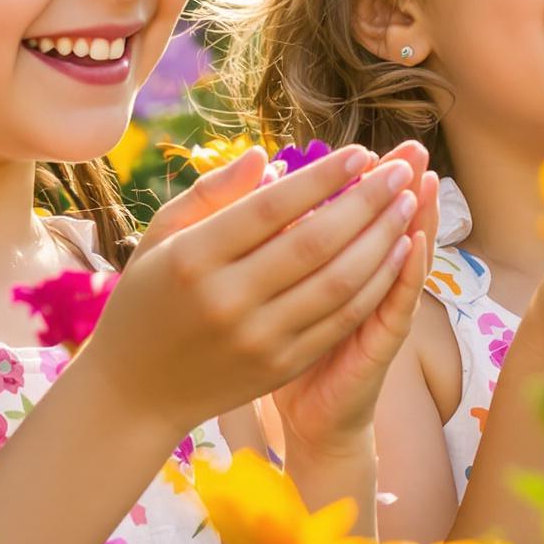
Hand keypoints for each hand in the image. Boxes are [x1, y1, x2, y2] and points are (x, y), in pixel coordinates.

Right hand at [82, 146, 426, 436]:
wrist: (135, 392)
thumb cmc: (147, 299)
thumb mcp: (162, 236)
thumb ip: (211, 193)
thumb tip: (266, 156)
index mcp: (193, 258)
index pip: (271, 206)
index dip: (322, 177)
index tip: (361, 152)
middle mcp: (227, 299)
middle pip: (314, 241)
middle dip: (366, 201)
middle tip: (401, 168)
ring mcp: (257, 338)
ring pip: (337, 282)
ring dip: (381, 240)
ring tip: (409, 203)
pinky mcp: (279, 366)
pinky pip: (340, 320)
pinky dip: (375, 285)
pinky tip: (395, 254)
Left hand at [272, 145, 438, 459]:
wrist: (306, 418)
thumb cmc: (285, 348)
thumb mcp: (276, 287)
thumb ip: (278, 239)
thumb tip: (271, 179)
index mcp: (337, 266)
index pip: (358, 214)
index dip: (366, 180)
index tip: (366, 146)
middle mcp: (367, 284)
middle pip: (390, 226)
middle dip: (400, 185)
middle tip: (414, 147)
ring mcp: (380, 313)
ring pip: (403, 258)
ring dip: (417, 218)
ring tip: (425, 179)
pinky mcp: (382, 345)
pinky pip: (398, 304)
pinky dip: (408, 272)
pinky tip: (414, 242)